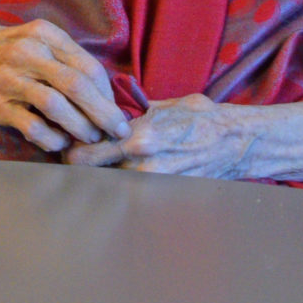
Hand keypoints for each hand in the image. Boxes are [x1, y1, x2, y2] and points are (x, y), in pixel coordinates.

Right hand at [0, 21, 129, 152]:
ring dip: (81, 127)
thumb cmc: (1, 50)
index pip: (87, 65)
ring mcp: (9, 79)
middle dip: (104, 113)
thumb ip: (64, 57)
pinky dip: (53, 139)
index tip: (115, 108)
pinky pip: (34, 127)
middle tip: (118, 130)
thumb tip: (103, 90)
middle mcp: (26, 53)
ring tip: (91, 138)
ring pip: (58, 107)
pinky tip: (61, 142)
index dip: (108, 93)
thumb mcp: (32, 39)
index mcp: (42, 34)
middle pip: (77, 85)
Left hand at [63, 93, 260, 177]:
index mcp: (137, 136)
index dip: (70, 151)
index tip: (65, 146)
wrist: (237, 142)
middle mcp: (142, 164)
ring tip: (90, 174)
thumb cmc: (201, 118)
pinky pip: (132, 196)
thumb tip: (103, 113)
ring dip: (99, 181)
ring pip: (109, 188)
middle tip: (70, 161)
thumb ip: (131, 114)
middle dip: (78, 168)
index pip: (85, 153)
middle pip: (90, 176)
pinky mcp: (166, 195)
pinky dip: (121, 192)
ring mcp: (154, 184)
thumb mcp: (161, 106)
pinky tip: (118, 184)